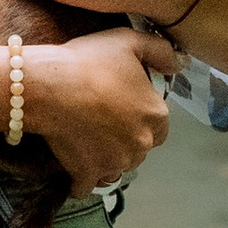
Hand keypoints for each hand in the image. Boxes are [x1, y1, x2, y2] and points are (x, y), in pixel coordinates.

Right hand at [20, 27, 179, 190]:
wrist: (49, 86)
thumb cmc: (89, 61)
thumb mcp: (129, 41)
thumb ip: (160, 51)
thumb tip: (179, 64)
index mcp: (156, 115)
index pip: (159, 125)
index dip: (141, 116)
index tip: (121, 106)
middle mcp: (142, 145)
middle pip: (139, 148)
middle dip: (125, 138)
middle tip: (101, 119)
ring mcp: (115, 163)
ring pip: (116, 167)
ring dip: (107, 159)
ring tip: (87, 138)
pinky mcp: (88, 174)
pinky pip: (87, 185)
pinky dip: (81, 178)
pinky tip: (74, 164)